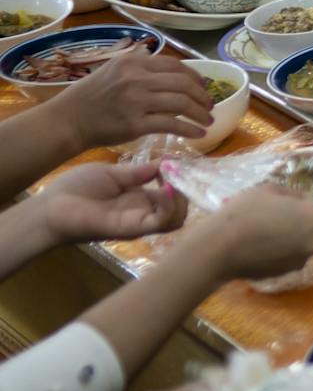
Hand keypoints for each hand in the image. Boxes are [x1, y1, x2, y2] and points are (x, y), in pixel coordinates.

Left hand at [28, 162, 186, 246]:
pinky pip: (160, 221)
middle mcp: (142, 213)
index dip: (178, 179)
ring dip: (180, 198)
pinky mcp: (131, 229)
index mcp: (138, 200)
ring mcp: (138, 223)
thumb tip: (166, 162)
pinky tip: (164, 187)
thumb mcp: (113, 174)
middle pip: (179, 210)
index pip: (171, 195)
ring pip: (176, 219)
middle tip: (177, 172)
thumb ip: (139, 172)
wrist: (50, 207)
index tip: (175, 162)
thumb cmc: (76, 189)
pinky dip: (169, 205)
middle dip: (184, 190)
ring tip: (172, 180)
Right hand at [54, 49, 213, 149]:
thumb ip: (138, 66)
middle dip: (203, 96)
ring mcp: (137, 101)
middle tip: (210, 106)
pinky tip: (199, 133)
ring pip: (182, 103)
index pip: (175, 65)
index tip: (204, 87)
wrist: (68, 120)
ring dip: (201, 113)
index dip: (195, 77)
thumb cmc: (89, 97)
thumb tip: (168, 68)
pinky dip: (190, 129)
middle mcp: (136, 78)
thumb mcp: (112, 70)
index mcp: (132, 63)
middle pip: (183, 83)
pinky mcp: (136, 124)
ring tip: (208, 120)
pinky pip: (172, 125)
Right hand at [191, 189, 312, 281]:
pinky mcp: (282, 275)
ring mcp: (298, 262)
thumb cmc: (246, 211)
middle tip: (280, 225)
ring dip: (291, 245)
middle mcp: (312, 243)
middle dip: (304, 233)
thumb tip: (301, 201)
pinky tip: (259, 250)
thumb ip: (292, 195)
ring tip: (266, 237)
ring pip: (301, 251)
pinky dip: (278, 257)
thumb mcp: (269, 190)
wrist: (222, 246)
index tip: (304, 218)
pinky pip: (286, 262)